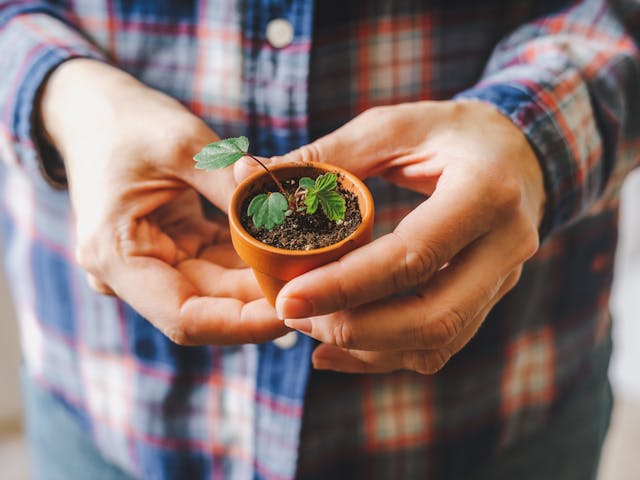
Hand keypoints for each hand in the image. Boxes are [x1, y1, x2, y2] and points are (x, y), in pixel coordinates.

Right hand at [40, 59, 286, 344]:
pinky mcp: (172, 250)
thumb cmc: (128, 121)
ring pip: (219, 291)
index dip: (243, 325)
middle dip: (264, 301)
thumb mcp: (183, 144)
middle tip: (320, 286)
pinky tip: (291, 250)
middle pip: (208, 307)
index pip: (186, 317)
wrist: (94, 110)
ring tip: (314, 269)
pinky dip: (253, 260)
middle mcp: (130, 273)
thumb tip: (291, 213)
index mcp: (115, 255)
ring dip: (263, 282)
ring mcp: (153, 264)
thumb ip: (234, 183)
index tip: (294, 313)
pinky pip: (219, 266)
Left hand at [261, 101, 544, 372]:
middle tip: (293, 317)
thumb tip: (252, 175)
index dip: (347, 285)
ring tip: (308, 328)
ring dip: (366, 347)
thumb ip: (329, 156)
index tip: (288, 299)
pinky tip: (334, 350)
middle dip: (354, 328)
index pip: (413, 256)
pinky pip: (439, 346)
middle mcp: (506, 245)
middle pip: (432, 317)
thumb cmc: (449, 133)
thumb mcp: (393, 127)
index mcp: (485, 192)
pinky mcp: (487, 298)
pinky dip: (384, 355)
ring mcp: (503, 279)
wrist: (519, 153)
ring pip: (437, 342)